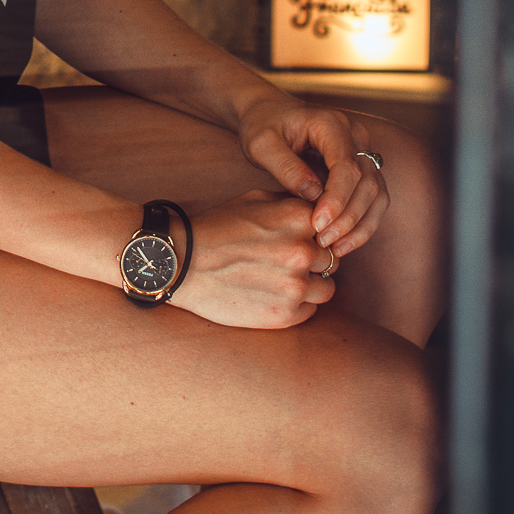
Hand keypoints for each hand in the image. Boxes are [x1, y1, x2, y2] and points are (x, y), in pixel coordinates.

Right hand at [172, 192, 336, 328]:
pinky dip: (296, 305)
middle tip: (284, 261)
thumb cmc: (217, 227)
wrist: (183, 262)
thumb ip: (291, 204)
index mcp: (298, 218)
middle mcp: (303, 251)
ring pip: (326, 288)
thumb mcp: (254, 199)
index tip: (297, 238)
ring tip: (280, 280)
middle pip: (330, 259)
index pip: (329, 227)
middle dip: (313, 261)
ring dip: (310, 285)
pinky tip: (272, 294)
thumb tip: (318, 211)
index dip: (314, 234)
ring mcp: (296, 285)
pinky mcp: (285, 314)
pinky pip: (309, 311)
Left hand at [234, 93, 390, 260]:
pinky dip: (362, 224)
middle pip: (366, 182)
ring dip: (359, 225)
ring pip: (376, 194)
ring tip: (335, 249)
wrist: (269, 113)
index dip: (336, 200)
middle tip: (323, 242)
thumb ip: (286, 167)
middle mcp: (355, 136)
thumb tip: (312, 195)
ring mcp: (362, 152)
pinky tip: (342, 244)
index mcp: (331, 123)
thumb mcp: (261, 144)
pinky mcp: (361, 169)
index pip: (346, 166)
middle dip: (347, 217)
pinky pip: (372, 199)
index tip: (318, 225)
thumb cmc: (262, 125)